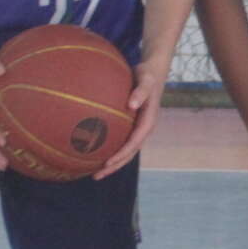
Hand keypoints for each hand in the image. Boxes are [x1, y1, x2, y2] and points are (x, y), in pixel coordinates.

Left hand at [96, 61, 163, 178]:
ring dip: (112, 163)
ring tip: (94, 173)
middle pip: (129, 153)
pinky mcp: (131, 126)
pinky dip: (110, 150)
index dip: (122, 155)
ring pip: (125, 151)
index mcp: (148, 122)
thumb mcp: (146, 80)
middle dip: (114, 166)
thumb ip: (140, 92)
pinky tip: (95, 152)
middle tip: (97, 176)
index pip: (134, 143)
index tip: (108, 163)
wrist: (152, 73)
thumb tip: (132, 105)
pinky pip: (121, 141)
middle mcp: (143, 129)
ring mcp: (138, 129)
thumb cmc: (148, 75)